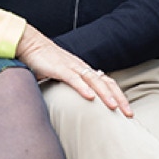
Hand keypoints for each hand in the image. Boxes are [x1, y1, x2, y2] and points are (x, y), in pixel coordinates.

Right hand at [14, 25, 132, 116]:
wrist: (29, 44)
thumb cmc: (43, 62)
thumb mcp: (60, 77)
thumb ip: (69, 87)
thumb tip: (77, 103)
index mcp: (83, 70)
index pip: (107, 82)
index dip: (118, 96)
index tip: (126, 111)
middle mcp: (81, 68)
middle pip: (106, 82)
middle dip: (119, 98)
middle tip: (129, 114)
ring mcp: (70, 67)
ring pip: (93, 81)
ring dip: (105, 94)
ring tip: (113, 107)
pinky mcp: (58, 68)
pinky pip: (73, 79)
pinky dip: (83, 88)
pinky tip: (90, 97)